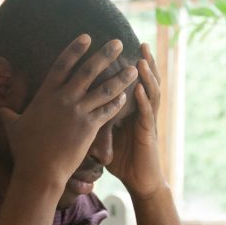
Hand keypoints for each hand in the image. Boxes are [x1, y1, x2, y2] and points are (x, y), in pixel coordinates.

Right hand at [0, 35, 137, 186]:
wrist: (40, 171)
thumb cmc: (25, 150)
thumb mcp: (11, 127)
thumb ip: (2, 114)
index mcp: (46, 95)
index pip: (62, 65)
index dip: (74, 49)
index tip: (86, 36)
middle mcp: (64, 99)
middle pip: (88, 71)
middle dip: (105, 55)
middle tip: (118, 41)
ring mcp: (78, 112)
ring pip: (104, 89)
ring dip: (121, 77)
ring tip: (134, 68)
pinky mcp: (89, 128)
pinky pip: (107, 111)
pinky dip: (118, 102)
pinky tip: (127, 95)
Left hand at [107, 43, 166, 199]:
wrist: (139, 181)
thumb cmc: (123, 160)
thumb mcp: (107, 136)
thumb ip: (96, 122)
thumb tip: (75, 114)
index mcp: (130, 110)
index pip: (131, 82)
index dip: (130, 66)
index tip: (124, 49)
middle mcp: (141, 111)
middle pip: (145, 82)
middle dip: (145, 62)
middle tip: (142, 43)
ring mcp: (146, 121)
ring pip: (150, 93)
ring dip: (147, 76)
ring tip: (142, 60)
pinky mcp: (147, 134)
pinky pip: (146, 114)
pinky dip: (143, 101)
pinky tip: (138, 89)